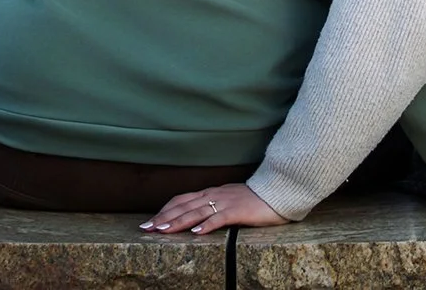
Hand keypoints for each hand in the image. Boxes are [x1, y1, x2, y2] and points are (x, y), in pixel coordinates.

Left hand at [141, 182, 288, 234]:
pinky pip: (219, 218)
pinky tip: (196, 233)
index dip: (165, 210)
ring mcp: (226, 202)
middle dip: (164, 217)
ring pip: (196, 212)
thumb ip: (214, 205)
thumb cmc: (255, 199)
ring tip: (163, 230)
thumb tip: (198, 217)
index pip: (182, 199)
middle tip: (146, 228)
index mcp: (212, 193)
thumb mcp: (230, 199)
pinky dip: (206, 225)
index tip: (151, 221)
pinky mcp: (238, 211)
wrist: (278, 191)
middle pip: (184, 206)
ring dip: (178, 221)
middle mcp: (215, 195)